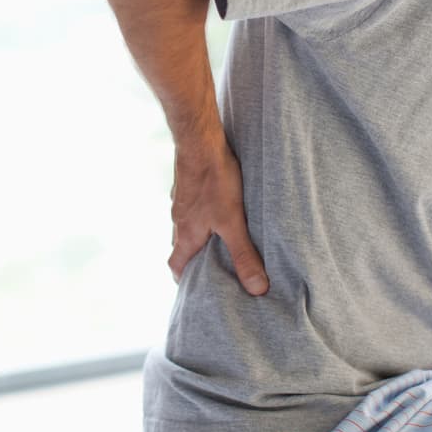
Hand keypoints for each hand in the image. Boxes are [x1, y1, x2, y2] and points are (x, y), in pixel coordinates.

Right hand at [167, 138, 268, 294]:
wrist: (200, 142)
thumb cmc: (214, 182)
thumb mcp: (233, 222)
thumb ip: (243, 255)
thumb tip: (256, 289)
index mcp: (186, 234)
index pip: (175, 265)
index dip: (182, 279)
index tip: (193, 287)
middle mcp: (178, 220)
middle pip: (180, 247)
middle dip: (193, 259)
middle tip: (212, 266)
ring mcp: (181, 201)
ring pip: (186, 226)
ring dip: (198, 235)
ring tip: (220, 239)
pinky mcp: (187, 185)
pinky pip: (191, 206)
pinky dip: (201, 214)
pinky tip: (217, 207)